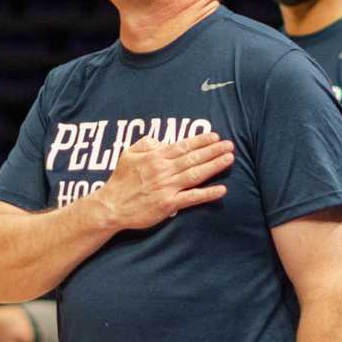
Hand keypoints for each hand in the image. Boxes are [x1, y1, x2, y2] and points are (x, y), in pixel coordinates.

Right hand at [94, 132, 233, 230]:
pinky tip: (221, 189)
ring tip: (229, 159)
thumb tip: (162, 141)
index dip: (201, 140)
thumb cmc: (120, 180)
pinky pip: (192, 198)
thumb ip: (146, 144)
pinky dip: (207, 193)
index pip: (183, 146)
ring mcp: (167, 187)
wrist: (111, 206)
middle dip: (213, 150)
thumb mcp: (128, 154)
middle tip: (230, 145)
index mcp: (155, 157)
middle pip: (193, 158)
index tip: (215, 136)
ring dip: (214, 166)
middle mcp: (164, 170)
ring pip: (196, 174)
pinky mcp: (168, 204)